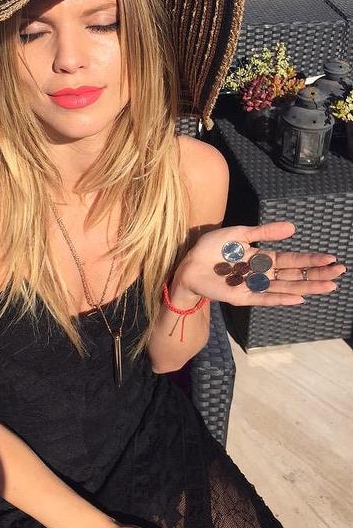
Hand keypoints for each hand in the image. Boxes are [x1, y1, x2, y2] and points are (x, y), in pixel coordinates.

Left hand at [171, 221, 346, 306]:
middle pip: (295, 275)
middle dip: (317, 274)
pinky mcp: (243, 296)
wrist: (189, 263)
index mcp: (261, 258)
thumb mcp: (240, 234)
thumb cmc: (211, 248)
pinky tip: (298, 298)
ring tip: (329, 285)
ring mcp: (254, 286)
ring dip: (307, 287)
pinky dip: (282, 299)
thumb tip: (292, 228)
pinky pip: (265, 299)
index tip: (331, 258)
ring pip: (286, 288)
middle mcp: (262, 274)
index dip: (311, 260)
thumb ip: (264, 232)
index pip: (292, 260)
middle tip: (339, 272)